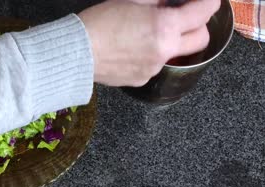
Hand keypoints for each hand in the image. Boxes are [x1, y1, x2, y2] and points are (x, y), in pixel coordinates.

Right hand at [78, 0, 220, 86]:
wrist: (76, 53)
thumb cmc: (99, 23)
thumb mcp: (132, 0)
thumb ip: (157, 1)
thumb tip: (169, 3)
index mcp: (165, 27)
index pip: (203, 12)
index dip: (209, 2)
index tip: (206, 0)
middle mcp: (164, 51)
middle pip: (201, 39)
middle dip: (198, 26)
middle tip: (185, 17)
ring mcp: (154, 68)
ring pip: (176, 53)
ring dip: (171, 42)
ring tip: (147, 34)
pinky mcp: (141, 80)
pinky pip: (156, 66)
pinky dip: (151, 56)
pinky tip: (132, 49)